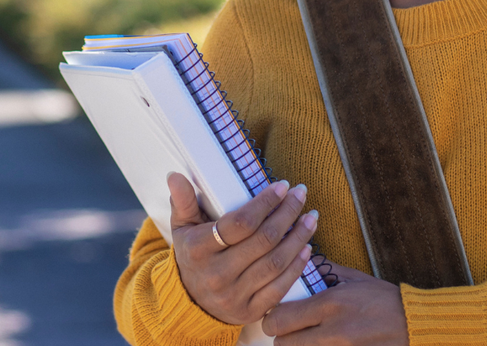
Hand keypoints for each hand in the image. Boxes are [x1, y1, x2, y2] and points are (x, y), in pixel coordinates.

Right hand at [167, 172, 319, 324]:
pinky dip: (297, 267)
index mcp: (198, 250)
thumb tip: (175, 175)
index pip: (239, 224)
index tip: (282, 186)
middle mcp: (216, 274)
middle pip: (263, 241)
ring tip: (311, 217)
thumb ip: (182, 201)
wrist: (190, 304)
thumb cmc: (192, 255)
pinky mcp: (249, 312)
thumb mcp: (182, 228)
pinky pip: (280, 288)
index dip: (265, 203)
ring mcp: (234, 295)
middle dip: (287, 214)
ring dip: (298, 238)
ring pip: (275, 263)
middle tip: (301, 194)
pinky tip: (307, 248)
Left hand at [261, 263, 406, 344]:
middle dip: (282, 337)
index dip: (273, 318)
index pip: (280, 319)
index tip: (279, 314)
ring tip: (308, 337)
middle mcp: (333, 331)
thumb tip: (300, 261)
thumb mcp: (354, 279)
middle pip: (283, 344)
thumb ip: (324, 272)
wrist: (414, 323)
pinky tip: (323, 343)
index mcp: (330, 304)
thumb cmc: (384, 299)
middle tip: (290, 330)